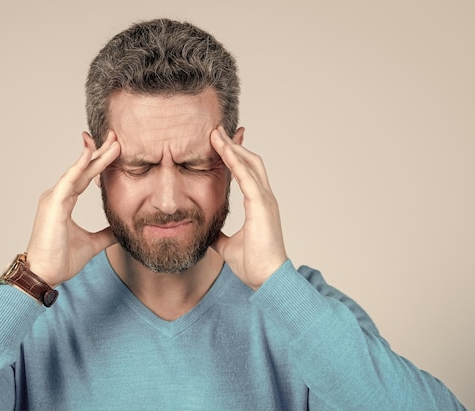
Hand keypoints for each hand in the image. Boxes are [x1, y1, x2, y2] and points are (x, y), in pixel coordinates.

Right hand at [25, 131, 119, 286]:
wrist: (45, 275)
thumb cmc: (61, 259)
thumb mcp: (92, 244)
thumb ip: (106, 234)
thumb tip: (122, 229)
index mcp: (64, 201)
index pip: (86, 177)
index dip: (100, 162)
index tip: (115, 149)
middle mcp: (57, 195)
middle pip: (83, 169)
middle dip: (101, 152)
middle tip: (116, 136)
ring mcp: (54, 198)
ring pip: (79, 171)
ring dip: (96, 155)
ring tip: (113, 142)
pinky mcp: (53, 204)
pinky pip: (69, 181)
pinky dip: (79, 167)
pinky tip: (90, 154)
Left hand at [210, 126, 286, 289]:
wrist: (267, 279)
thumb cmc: (253, 264)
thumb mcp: (228, 246)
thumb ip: (220, 235)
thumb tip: (208, 233)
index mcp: (258, 205)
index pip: (247, 172)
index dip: (236, 156)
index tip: (221, 143)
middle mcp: (264, 198)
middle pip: (250, 161)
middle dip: (233, 145)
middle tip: (216, 130)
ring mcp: (265, 200)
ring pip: (250, 164)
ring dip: (232, 147)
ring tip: (216, 133)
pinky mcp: (261, 206)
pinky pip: (247, 177)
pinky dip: (235, 161)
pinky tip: (224, 150)